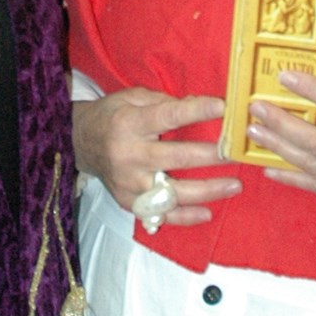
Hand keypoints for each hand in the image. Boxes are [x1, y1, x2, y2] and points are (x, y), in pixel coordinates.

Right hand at [72, 87, 241, 227]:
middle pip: (176, 158)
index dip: (196, 112)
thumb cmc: (113, 116)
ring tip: (234, 185)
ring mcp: (129, 184)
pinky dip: (184, 217)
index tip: (223, 107)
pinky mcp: (129, 202)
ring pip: (173, 193)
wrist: (79, 143)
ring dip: (207, 191)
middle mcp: (129, 156)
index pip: (168, 116)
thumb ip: (166, 101)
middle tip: (235, 152)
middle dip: (209, 155)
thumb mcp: (133, 98)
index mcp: (130, 124)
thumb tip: (202, 104)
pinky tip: (207, 213)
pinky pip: (160, 215)